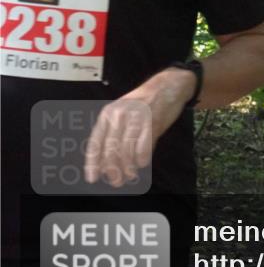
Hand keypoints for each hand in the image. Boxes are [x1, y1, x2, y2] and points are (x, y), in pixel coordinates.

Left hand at [83, 68, 193, 186]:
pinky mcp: (152, 121)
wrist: (168, 85)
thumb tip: (108, 160)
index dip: (93, 162)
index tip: (92, 177)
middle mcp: (119, 116)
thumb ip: (116, 132)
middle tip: (116, 181)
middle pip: (111, 149)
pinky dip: (142, 158)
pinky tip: (143, 163)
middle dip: (113, 169)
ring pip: (127, 150)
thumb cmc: (145, 101)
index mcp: (108, 114)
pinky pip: (144, 146)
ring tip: (131, 175)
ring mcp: (135, 118)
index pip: (96, 142)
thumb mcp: (124, 112)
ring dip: (128, 167)